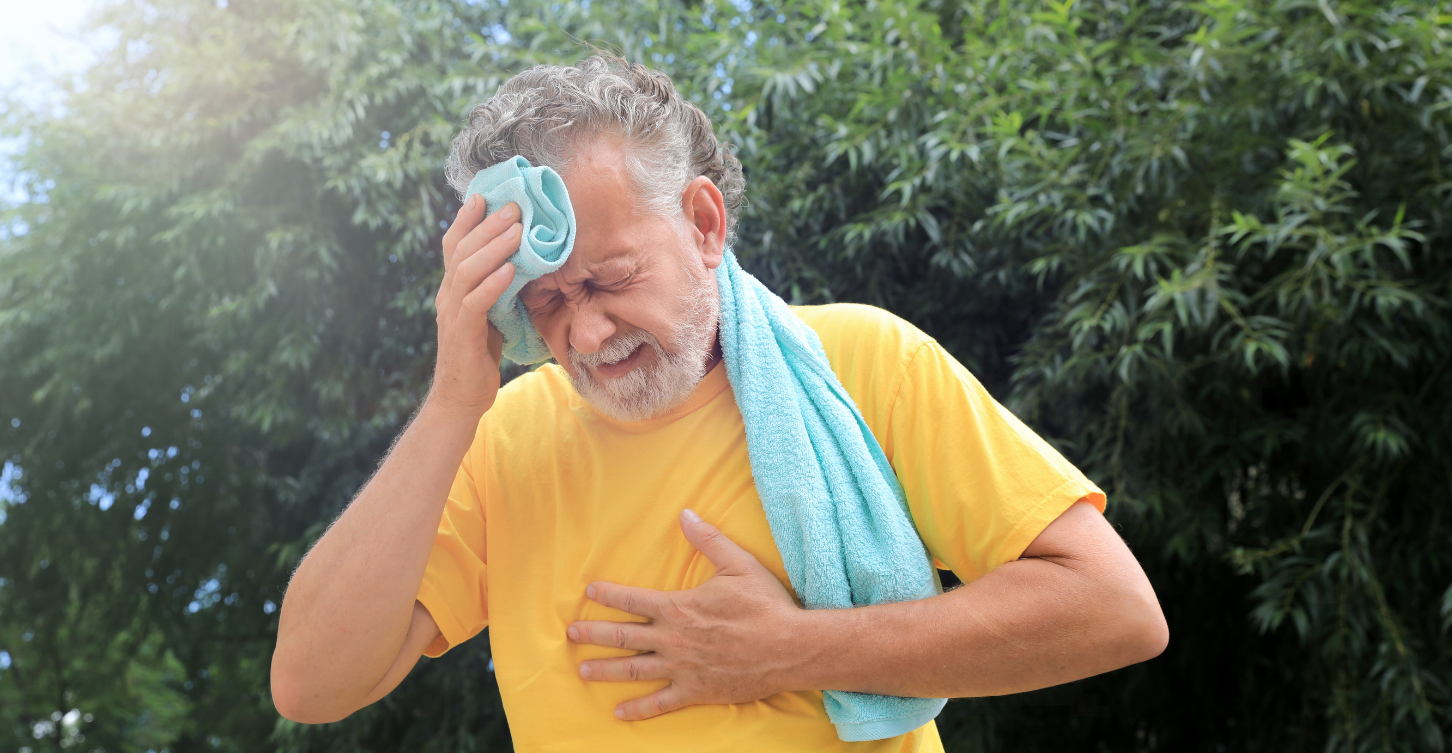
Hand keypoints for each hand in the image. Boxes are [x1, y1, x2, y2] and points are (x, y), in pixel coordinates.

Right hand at [429, 195, 520, 415]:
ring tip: (517, 230)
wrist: (462, 398)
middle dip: (487, 225)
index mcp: (452, 289)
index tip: (484, 195)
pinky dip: (493, 284)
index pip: (453, 246)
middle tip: (513, 206)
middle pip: (462, 250)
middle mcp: (447, 296)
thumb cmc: (480, 356)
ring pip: (467, 270)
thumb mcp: (491, 315)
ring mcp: (451, 314)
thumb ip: (497, 290)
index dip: (466, 220)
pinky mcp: (462, 334)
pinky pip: (475, 303)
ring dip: (494, 247)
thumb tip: (521, 265)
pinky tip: (510, 270)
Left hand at [568, 509, 806, 720]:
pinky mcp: (696, 691)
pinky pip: (660, 702)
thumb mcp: (738, 564)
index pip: (633, 600)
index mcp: (679, 607)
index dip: (609, 595)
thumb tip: (686, 514)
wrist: (790, 648)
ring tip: (582, 670)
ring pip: (633, 669)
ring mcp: (681, 668)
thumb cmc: (765, 605)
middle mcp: (673, 639)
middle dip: (594, 633)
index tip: (590, 592)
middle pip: (623, 636)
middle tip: (571, 634)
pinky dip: (639, 708)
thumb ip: (708, 540)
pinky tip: (619, 712)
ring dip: (605, 669)